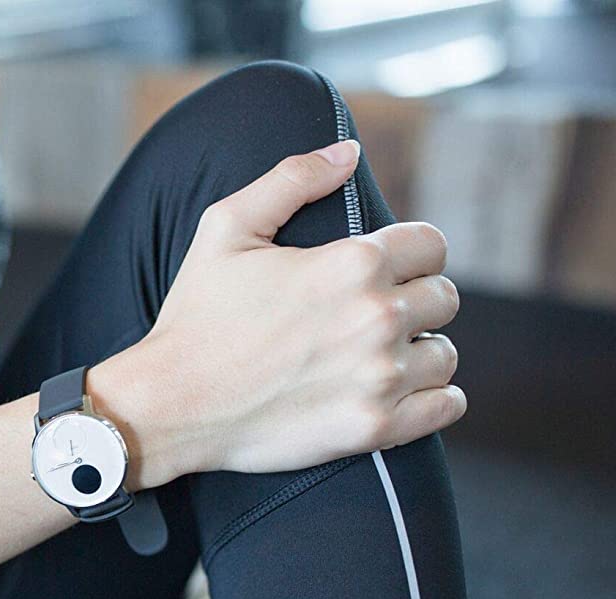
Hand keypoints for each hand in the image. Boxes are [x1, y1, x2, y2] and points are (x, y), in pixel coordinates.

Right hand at [102, 138, 462, 486]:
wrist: (170, 404)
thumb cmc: (195, 317)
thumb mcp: (226, 229)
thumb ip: (292, 179)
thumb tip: (349, 153)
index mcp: (352, 264)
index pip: (431, 245)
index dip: (408, 254)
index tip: (385, 272)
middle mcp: (376, 317)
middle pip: (443, 299)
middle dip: (413, 302)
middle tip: (371, 318)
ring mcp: (378, 377)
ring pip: (444, 354)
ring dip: (418, 353)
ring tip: (378, 358)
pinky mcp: (372, 427)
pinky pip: (445, 405)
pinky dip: (433, 399)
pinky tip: (401, 392)